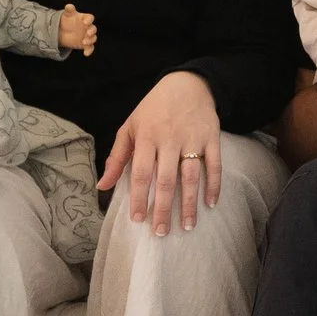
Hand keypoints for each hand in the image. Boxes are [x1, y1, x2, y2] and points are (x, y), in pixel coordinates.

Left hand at [59, 5, 97, 54]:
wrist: (63, 31)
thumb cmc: (67, 20)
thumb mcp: (67, 15)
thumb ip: (69, 10)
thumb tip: (69, 6)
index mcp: (85, 19)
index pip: (90, 18)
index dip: (89, 20)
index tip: (85, 22)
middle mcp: (88, 27)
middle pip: (93, 28)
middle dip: (92, 31)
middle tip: (87, 33)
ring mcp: (87, 36)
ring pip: (93, 38)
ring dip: (90, 40)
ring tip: (84, 42)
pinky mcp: (86, 44)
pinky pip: (90, 47)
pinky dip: (89, 50)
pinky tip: (86, 54)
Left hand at [98, 71, 220, 236]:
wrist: (187, 84)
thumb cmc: (153, 109)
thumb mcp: (130, 127)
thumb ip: (117, 157)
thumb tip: (102, 186)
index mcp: (146, 138)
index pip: (140, 173)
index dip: (138, 197)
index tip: (137, 219)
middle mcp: (169, 140)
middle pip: (166, 180)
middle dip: (163, 208)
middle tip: (161, 232)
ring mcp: (192, 140)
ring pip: (191, 176)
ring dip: (190, 202)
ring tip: (188, 225)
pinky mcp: (212, 138)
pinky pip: (214, 165)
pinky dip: (214, 184)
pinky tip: (211, 203)